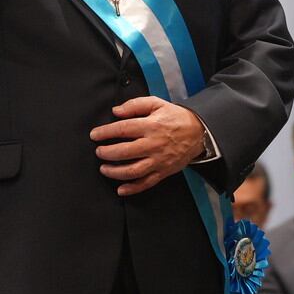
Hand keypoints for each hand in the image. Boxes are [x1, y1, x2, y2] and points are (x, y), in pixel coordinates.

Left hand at [90, 96, 205, 195]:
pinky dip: (132, 189)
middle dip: (107, 153)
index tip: (94, 135)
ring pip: (133, 171)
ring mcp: (158, 160)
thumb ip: (135, 105)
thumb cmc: (175, 117)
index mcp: (151, 126)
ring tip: (104, 169)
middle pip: (125, 152)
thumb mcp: (157, 103)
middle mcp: (154, 144)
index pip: (123, 129)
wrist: (199, 132)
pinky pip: (146, 183)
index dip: (105, 132)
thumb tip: (115, 111)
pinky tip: (120, 189)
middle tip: (98, 152)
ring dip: (115, 172)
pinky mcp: (163, 171)